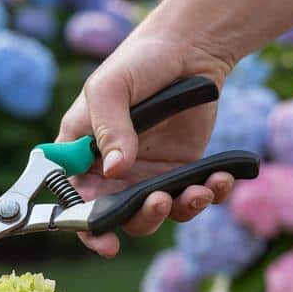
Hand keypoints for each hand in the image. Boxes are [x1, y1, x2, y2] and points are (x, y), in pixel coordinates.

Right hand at [57, 32, 235, 256]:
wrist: (188, 51)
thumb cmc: (138, 63)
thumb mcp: (111, 88)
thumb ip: (109, 127)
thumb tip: (116, 169)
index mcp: (82, 154)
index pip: (73, 199)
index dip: (83, 225)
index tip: (104, 240)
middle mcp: (112, 172)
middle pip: (117, 216)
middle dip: (140, 219)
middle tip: (158, 202)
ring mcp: (147, 175)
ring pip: (157, 213)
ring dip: (177, 210)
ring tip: (197, 191)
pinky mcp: (181, 172)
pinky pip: (192, 196)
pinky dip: (208, 195)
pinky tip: (219, 179)